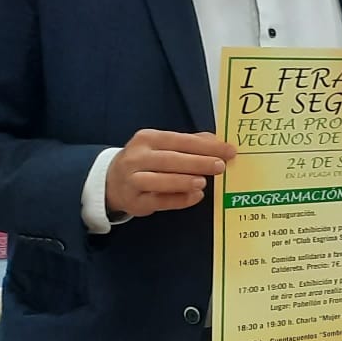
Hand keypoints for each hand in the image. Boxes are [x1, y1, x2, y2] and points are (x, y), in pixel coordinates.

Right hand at [105, 129, 235, 217]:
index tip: (229, 151)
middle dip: (198, 162)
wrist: (112, 181)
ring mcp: (132, 180)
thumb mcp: (163, 146)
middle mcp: (137, 157)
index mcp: (148, 139)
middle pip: (170, 159)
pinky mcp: (134, 201)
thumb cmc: (147, 161)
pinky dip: (178, 200)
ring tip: (204, 182)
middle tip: (220, 166)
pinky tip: (195, 197)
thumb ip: (190, 143)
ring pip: (159, 180)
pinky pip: (158, 201)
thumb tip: (217, 142)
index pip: (180, 140)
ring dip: (183, 181)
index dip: (206, 146)